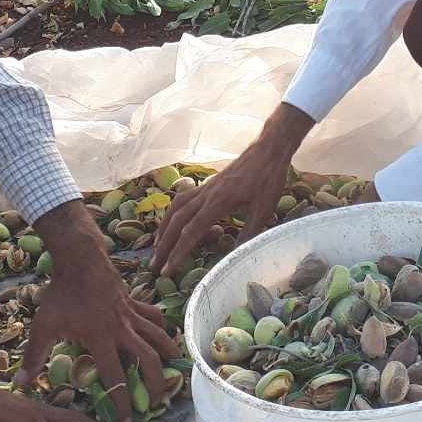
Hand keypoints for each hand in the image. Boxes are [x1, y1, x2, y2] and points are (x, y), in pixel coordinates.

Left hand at [24, 202, 179, 421]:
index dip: (122, 403)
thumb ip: (34, 356)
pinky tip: (167, 336)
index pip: (116, 378)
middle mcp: (121, 329)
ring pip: (158, 337)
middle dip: (155, 384)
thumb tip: (18, 385)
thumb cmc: (60, 293)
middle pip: (147, 360)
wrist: (79, 259)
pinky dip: (163, 327)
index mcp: (100, 339)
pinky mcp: (134, 302)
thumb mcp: (43, 326)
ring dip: (167, 355)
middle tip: (156, 402)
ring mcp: (131, 315)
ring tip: (173, 372)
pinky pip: (153, 317)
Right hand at [152, 105, 313, 275]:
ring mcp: (204, 188)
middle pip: (176, 222)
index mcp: (217, 202)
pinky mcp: (207, 184)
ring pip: (175, 209)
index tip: (167, 271)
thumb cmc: (267, 179)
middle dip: (163, 246)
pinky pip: (182, 200)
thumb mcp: (263, 210)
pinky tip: (173, 222)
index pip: (191, 232)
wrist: (267, 150)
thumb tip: (234, 257)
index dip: (178, 253)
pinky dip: (173, 214)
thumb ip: (247, 234)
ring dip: (164, 229)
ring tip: (157, 247)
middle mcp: (205, 194)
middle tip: (153, 266)